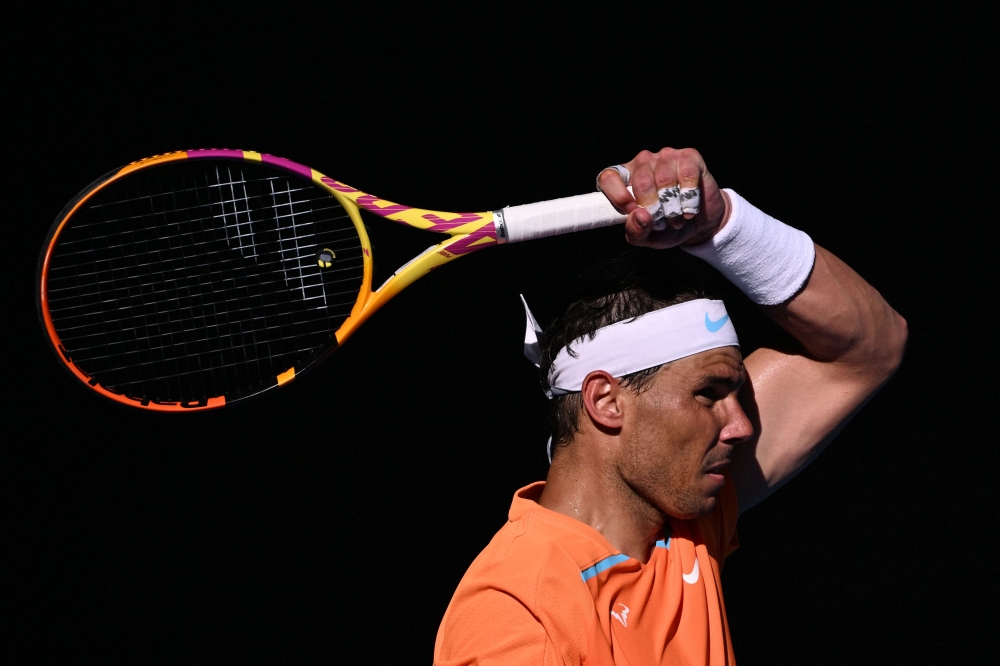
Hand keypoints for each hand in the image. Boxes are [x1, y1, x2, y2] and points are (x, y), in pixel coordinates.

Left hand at [598, 148, 729, 247]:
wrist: (699, 223)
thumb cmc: (667, 227)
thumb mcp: (647, 236)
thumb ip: (636, 231)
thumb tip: (639, 216)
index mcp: (625, 179)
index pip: (608, 177)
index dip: (617, 195)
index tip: (631, 210)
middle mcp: (642, 163)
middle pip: (641, 182)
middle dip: (653, 208)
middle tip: (662, 221)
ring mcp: (665, 157)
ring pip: (665, 180)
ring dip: (673, 207)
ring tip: (677, 218)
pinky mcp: (689, 157)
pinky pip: (687, 176)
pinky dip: (689, 198)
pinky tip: (689, 207)